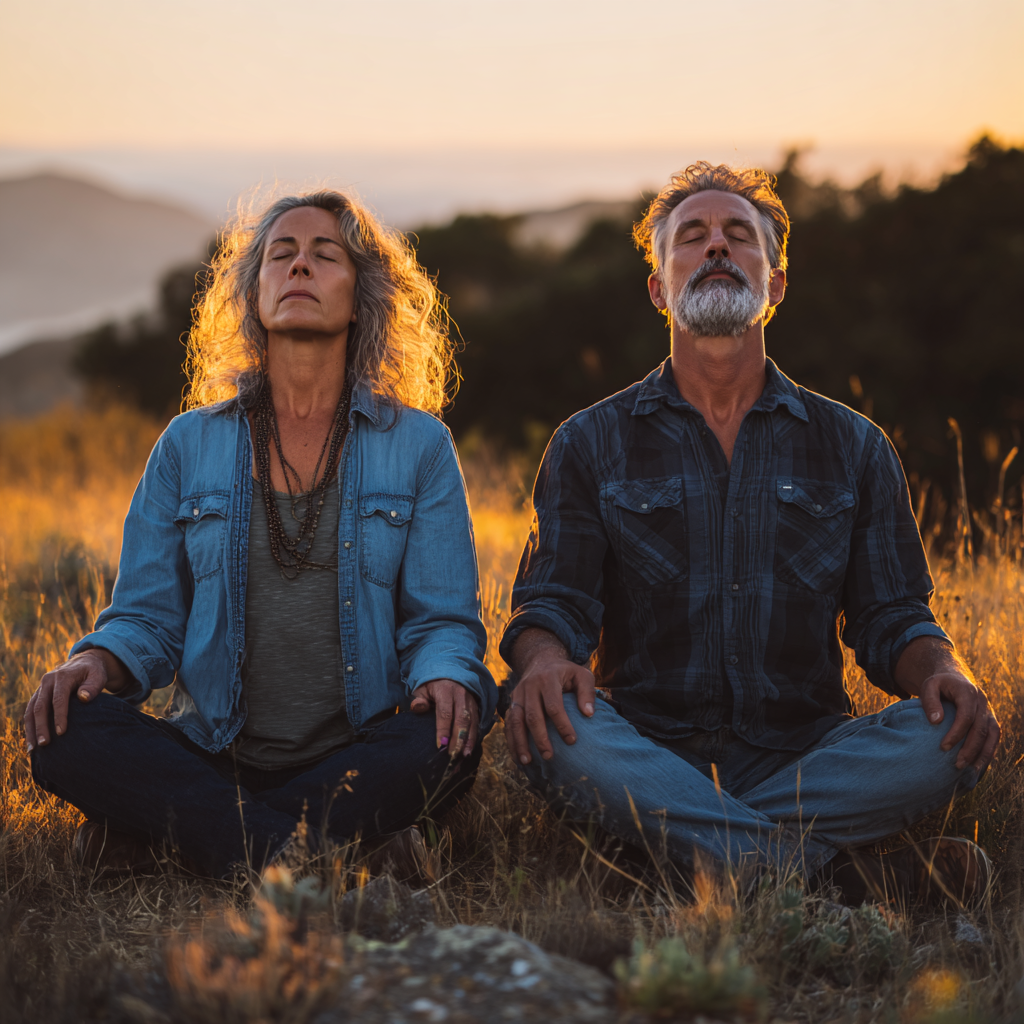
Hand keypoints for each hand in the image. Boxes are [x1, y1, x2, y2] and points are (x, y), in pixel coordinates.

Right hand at [24, 650, 114, 750]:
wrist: (83, 662)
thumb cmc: (93, 672)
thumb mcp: (98, 675)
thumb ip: (93, 686)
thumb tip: (84, 698)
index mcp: (63, 677)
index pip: (58, 699)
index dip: (59, 716)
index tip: (61, 732)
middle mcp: (48, 682)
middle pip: (40, 706)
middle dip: (41, 726)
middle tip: (45, 744)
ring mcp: (41, 689)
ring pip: (31, 710)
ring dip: (31, 729)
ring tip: (33, 749)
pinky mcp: (38, 695)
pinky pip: (29, 712)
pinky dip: (29, 726)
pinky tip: (32, 742)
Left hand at [410, 679, 479, 757]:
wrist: (450, 673)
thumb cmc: (432, 685)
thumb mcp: (422, 689)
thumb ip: (419, 699)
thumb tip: (418, 707)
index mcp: (446, 690)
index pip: (445, 713)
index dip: (443, 730)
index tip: (440, 746)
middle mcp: (461, 696)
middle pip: (461, 720)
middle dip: (457, 740)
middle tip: (452, 756)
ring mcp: (471, 701)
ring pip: (471, 723)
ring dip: (468, 741)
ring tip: (463, 757)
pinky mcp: (476, 707)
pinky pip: (476, 724)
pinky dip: (473, 738)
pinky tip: (468, 750)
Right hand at [504, 649, 595, 766]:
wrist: (541, 660)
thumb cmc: (566, 672)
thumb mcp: (581, 674)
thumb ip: (587, 692)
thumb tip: (589, 714)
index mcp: (547, 679)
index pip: (553, 706)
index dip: (562, 725)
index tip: (572, 741)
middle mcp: (529, 686)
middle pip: (532, 716)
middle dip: (540, 738)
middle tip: (549, 756)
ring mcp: (518, 695)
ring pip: (516, 721)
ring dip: (520, 742)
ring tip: (526, 762)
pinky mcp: (512, 702)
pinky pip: (509, 723)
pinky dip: (511, 740)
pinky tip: (517, 756)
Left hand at [919, 672, 1000, 772]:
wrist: (953, 678)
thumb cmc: (938, 685)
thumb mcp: (928, 686)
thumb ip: (930, 701)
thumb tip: (936, 721)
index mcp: (968, 692)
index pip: (966, 716)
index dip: (956, 733)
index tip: (943, 747)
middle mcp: (982, 702)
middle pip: (981, 729)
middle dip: (970, 749)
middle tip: (957, 765)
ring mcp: (989, 711)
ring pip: (992, 736)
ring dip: (982, 754)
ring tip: (969, 771)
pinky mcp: (991, 720)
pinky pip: (994, 738)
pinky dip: (988, 752)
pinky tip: (978, 766)